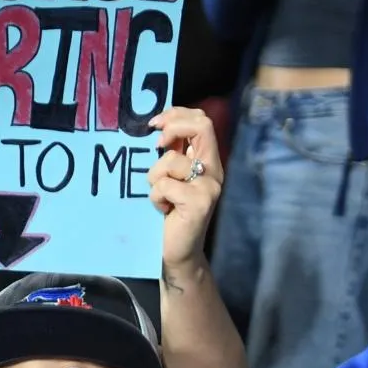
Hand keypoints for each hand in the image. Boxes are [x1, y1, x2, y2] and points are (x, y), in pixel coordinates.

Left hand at [148, 108, 223, 271]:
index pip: (203, 121)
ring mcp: (209, 186)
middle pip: (201, 127)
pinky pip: (164, 185)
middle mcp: (214, 170)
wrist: (177, 252)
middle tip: (156, 145)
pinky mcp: (199, 203)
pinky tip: (163, 210)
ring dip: (154, 177)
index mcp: (207, 160)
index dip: (177, 115)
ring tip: (160, 197)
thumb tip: (159, 125)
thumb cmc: (169, 212)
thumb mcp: (170, 176)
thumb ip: (172, 152)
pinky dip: (155, 197)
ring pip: (171, 160)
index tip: (155, 125)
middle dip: (172, 128)